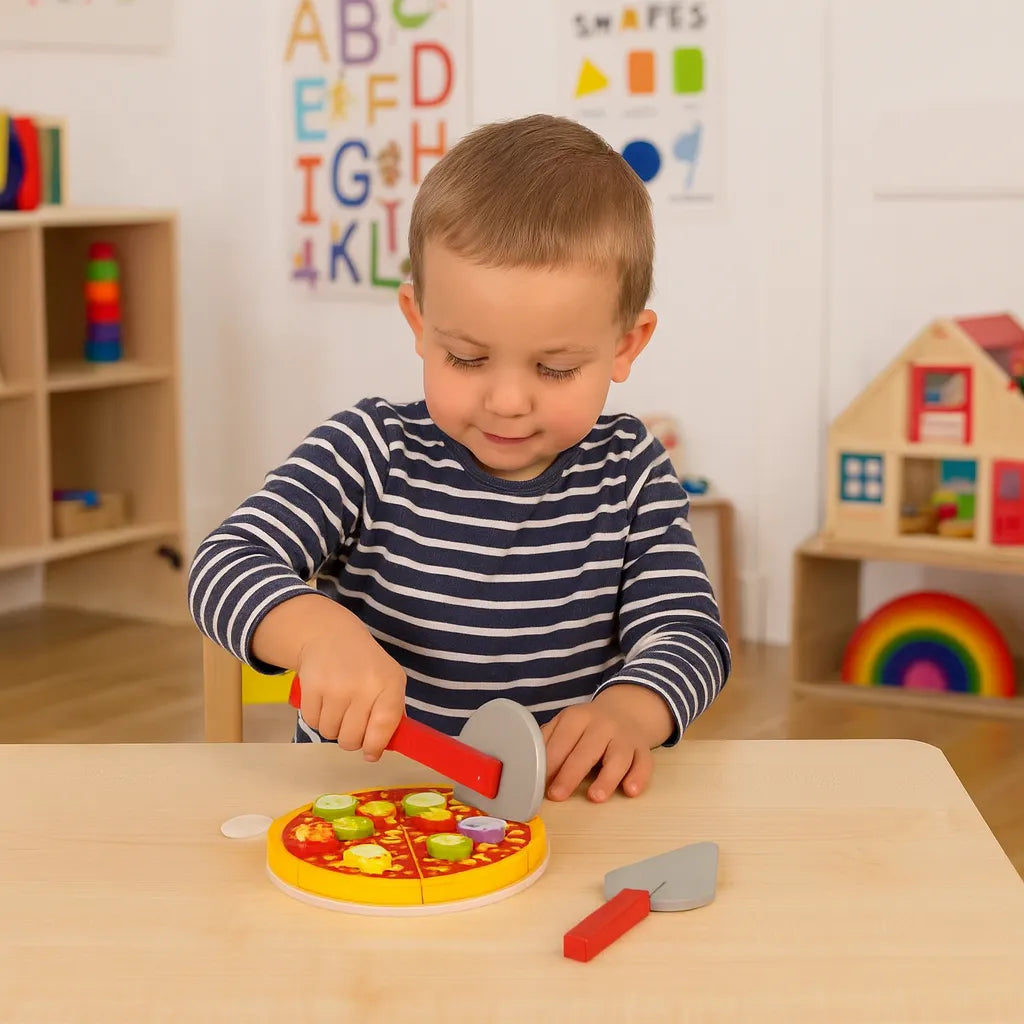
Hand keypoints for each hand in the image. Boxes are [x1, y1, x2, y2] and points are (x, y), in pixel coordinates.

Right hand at [295, 629, 406, 761]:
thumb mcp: (389, 680)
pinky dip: (317, 717)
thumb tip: (379, 750)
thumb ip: (390, 712)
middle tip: (351, 724)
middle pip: (352, 739)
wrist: (331, 636)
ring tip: (338, 707)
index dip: (375, 746)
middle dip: (351, 738)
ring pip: (330, 733)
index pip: (384, 726)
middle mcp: (364, 685)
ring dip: (333, 727)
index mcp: (390, 683)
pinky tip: (324, 700)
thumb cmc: (366, 664)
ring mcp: (336, 687)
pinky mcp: (312, 687)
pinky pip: (312, 722)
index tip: (370, 753)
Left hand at [541, 687, 663, 802]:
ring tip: (595, 797)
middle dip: (570, 773)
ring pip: (618, 757)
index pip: (562, 740)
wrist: (627, 711)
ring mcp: (625, 737)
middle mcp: (603, 725)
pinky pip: (644, 763)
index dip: (550, 762)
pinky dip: (639, 777)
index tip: (537, 783)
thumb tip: (525, 764)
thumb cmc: (588, 726)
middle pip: (587, 750)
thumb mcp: (566, 724)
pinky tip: (630, 790)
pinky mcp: (643, 750)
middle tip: (557, 795)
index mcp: (578, 717)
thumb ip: (548, 740)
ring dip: (607, 778)